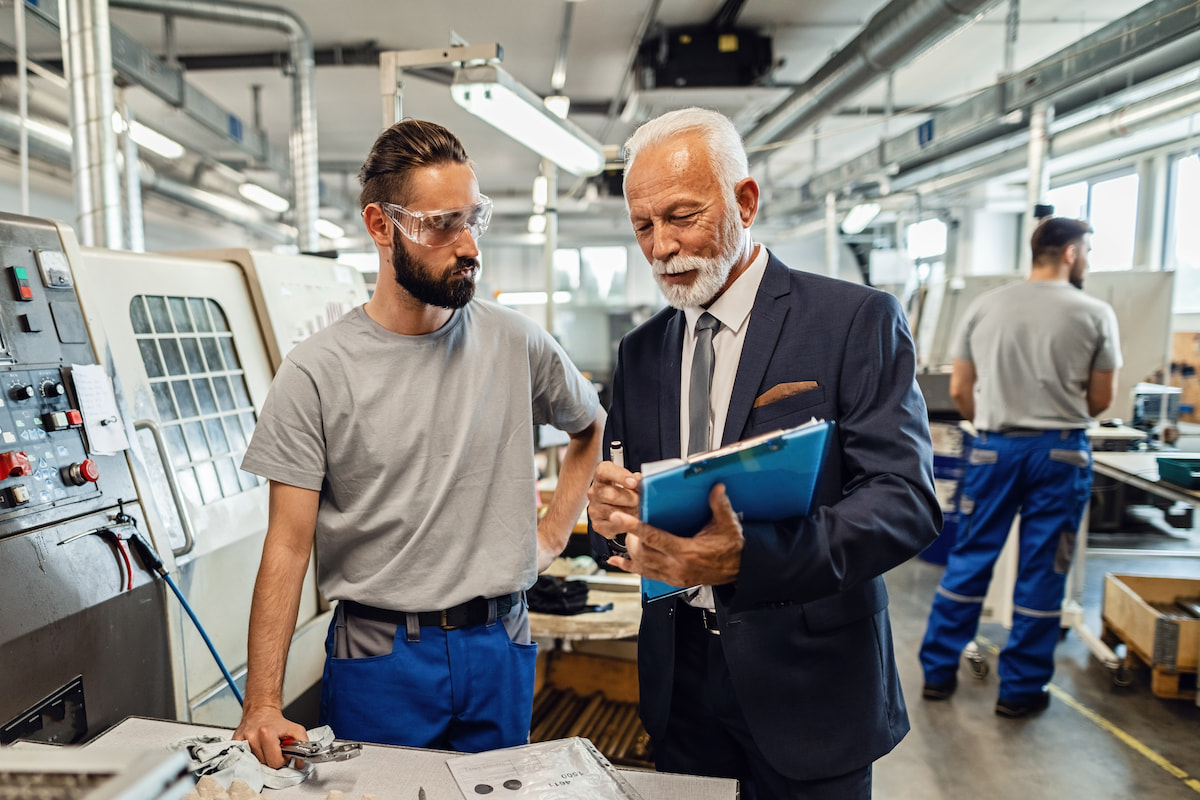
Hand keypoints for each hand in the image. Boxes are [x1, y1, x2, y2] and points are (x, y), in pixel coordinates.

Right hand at [234, 704, 308, 768]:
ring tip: (265, 747)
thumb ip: (302, 745)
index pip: (275, 762)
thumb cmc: (277, 723)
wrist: (261, 711)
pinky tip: (256, 748)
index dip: (282, 759)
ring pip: (255, 763)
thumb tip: (300, 764)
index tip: (282, 751)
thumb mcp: (296, 730)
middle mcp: (252, 737)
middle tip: (274, 748)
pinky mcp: (234, 742)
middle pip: (264, 764)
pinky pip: (244, 759)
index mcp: (267, 734)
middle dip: (271, 758)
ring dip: (262, 757)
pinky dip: (251, 756)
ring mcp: (242, 740)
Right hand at [587, 461, 640, 539]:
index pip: (604, 471)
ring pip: (614, 513)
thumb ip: (637, 479)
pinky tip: (633, 521)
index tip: (634, 482)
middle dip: (631, 499)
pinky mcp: (597, 525)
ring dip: (631, 514)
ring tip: (641, 512)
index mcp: (601, 476)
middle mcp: (594, 492)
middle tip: (643, 501)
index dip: (619, 476)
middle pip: (610, 495)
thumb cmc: (628, 491)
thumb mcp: (634, 480)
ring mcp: (594, 509)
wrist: (623, 509)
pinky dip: (627, 526)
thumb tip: (643, 482)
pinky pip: (615, 527)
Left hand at [607, 484, 742, 586]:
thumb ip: (719, 506)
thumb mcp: (728, 525)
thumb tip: (716, 487)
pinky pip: (646, 575)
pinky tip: (618, 561)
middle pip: (642, 553)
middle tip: (622, 520)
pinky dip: (630, 567)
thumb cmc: (732, 548)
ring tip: (622, 534)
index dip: (635, 527)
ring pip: (642, 565)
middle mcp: (677, 567)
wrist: (739, 570)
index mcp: (687, 552)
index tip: (620, 518)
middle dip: (629, 536)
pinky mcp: (672, 581)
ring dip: (629, 551)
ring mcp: (674, 576)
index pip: (654, 538)